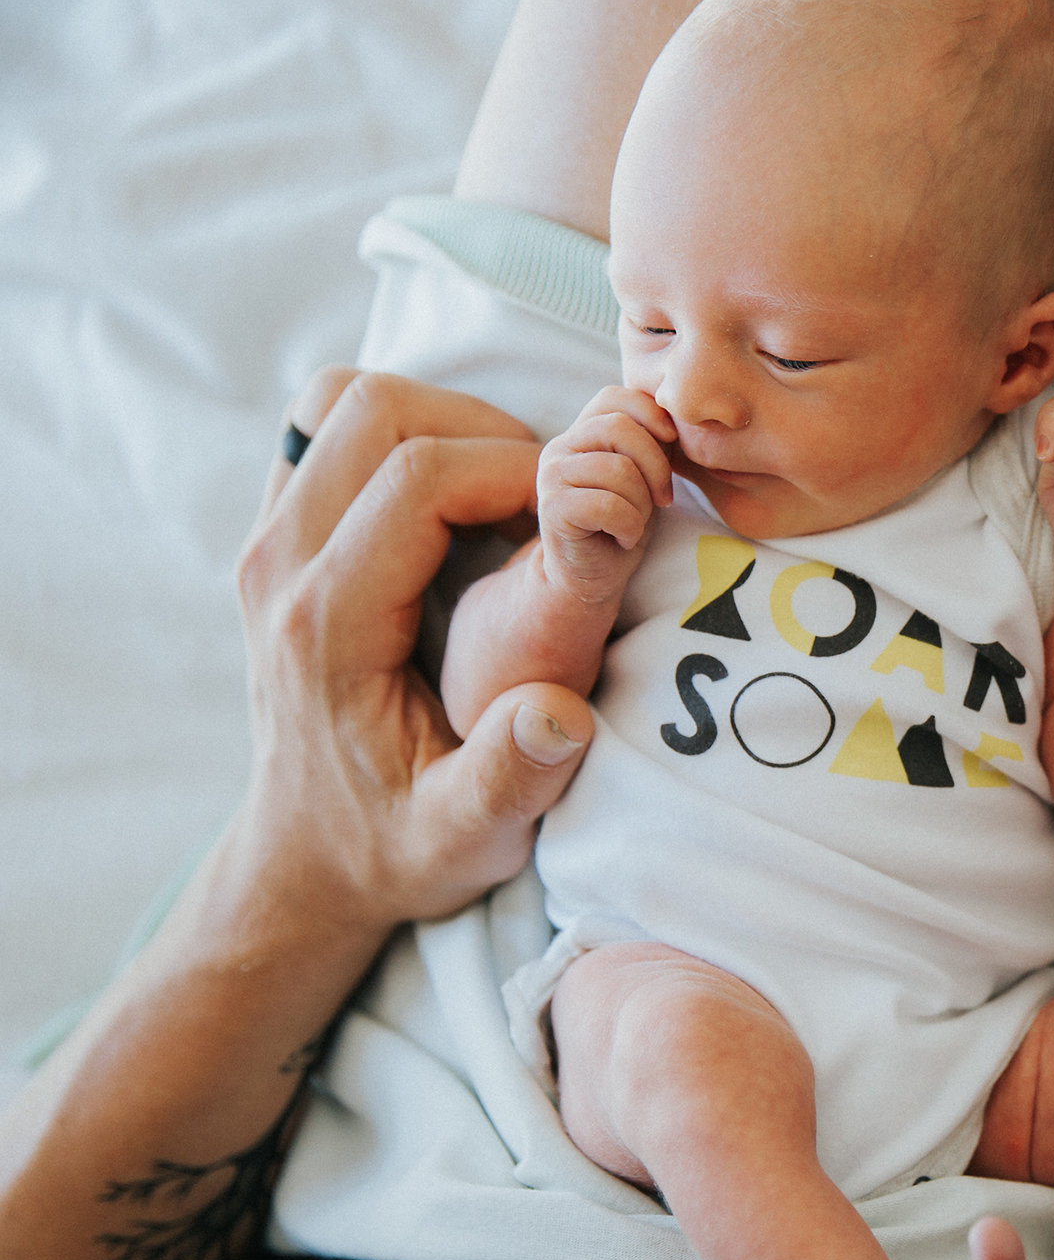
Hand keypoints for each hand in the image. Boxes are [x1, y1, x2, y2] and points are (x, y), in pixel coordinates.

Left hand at [234, 367, 598, 937]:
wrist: (308, 859)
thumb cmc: (398, 846)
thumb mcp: (464, 841)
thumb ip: (512, 780)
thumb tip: (562, 713)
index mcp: (327, 626)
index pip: (417, 478)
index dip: (517, 468)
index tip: (579, 512)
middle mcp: (280, 568)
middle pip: (372, 410)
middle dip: (483, 427)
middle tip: (548, 494)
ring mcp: (268, 545)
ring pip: (339, 400)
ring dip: (438, 418)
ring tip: (504, 488)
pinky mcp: (276, 537)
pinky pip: (322, 427)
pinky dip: (398, 434)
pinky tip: (454, 499)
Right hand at [535, 385, 676, 605]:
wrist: (590, 577)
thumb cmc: (621, 525)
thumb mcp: (643, 477)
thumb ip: (649, 443)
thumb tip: (675, 419)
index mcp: (581, 433)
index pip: (614, 397)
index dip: (650, 415)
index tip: (671, 446)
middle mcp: (560, 448)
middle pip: (620, 429)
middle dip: (655, 466)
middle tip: (663, 499)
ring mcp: (551, 476)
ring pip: (618, 470)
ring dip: (642, 505)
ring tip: (634, 522)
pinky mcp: (552, 509)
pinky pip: (608, 505)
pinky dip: (629, 526)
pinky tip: (623, 537)